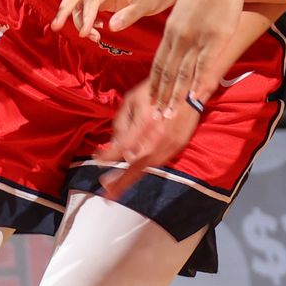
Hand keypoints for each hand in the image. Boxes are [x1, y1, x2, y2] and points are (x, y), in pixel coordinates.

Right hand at [53, 0, 193, 40]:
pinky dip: (88, 16)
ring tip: (90, 36)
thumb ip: (129, 15)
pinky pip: (91, 4)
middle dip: (65, 10)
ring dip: (79, 17)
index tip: (84, 34)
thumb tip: (111, 28)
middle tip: (56, 27)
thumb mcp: (147, 3)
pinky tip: (96, 28)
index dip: (85, 16)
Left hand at [99, 80, 202, 198]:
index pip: (118, 150)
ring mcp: (166, 148)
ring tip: (116, 190)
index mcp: (141, 128)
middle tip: (106, 194)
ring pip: (145, 169)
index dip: (105, 158)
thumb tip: (114, 143)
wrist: (188, 91)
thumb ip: (121, 123)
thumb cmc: (157, 91)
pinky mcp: (175, 149)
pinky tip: (135, 172)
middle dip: (118, 183)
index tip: (96, 160)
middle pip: (132, 169)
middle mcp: (153, 143)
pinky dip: (144, 169)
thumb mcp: (132, 100)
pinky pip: (156, 163)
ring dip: (129, 180)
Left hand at [147, 0, 248, 115]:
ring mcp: (196, 39)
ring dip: (175, 96)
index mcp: (171, 30)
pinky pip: (203, 66)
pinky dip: (197, 83)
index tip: (151, 99)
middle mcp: (179, 37)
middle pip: (167, 72)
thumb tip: (178, 39)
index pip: (159, 62)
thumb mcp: (187, 8)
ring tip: (170, 115)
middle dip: (161, 96)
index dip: (155, 83)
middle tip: (156, 117)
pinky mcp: (214, 38)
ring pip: (182, 74)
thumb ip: (182, 27)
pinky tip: (194, 98)